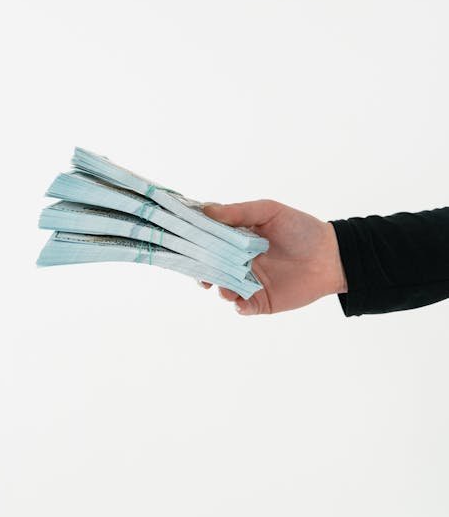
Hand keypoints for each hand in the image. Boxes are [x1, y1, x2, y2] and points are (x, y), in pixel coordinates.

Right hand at [199, 199, 347, 315]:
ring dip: (219, 288)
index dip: (195, 242)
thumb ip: (237, 212)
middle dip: (201, 270)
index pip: (208, 241)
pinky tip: (239, 300)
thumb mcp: (268, 212)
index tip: (184, 242)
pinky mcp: (260, 301)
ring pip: (222, 288)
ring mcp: (249, 282)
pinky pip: (241, 307)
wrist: (331, 256)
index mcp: (237, 238)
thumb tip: (205, 209)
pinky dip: (237, 305)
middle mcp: (239, 261)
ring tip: (224, 287)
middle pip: (210, 267)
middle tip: (200, 272)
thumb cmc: (301, 229)